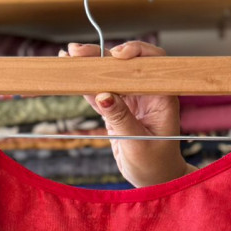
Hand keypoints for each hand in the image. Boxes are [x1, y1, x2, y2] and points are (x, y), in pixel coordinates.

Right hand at [59, 40, 194, 187]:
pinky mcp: (116, 108)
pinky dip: (85, 84)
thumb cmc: (154, 163)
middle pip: (125, 65)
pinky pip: (99, 92)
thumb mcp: (138, 143)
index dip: (136, 52)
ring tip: (68, 55)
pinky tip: (70, 74)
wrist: (153, 179)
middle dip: (102, 55)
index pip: (152, 63)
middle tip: (78, 51)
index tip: (117, 55)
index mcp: (161, 96)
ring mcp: (130, 99)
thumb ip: (121, 118)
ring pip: (109, 75)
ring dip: (90, 66)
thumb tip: (103, 95)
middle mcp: (146, 92)